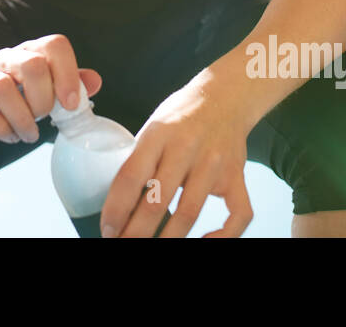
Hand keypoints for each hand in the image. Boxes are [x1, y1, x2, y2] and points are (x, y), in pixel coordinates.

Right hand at [0, 34, 101, 143]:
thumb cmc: (13, 89)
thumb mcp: (43, 83)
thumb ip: (70, 81)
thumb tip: (95, 82)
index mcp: (29, 52)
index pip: (53, 45)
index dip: (68, 73)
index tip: (71, 104)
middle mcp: (4, 59)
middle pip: (32, 65)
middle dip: (44, 99)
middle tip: (44, 117)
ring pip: (3, 88)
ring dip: (24, 119)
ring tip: (30, 135)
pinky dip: (1, 129)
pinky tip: (10, 135)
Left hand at [100, 78, 251, 237]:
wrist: (226, 95)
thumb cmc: (182, 114)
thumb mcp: (153, 125)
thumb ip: (141, 158)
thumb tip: (120, 202)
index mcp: (158, 134)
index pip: (130, 176)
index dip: (116, 209)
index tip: (107, 229)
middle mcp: (185, 147)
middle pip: (157, 201)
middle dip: (137, 232)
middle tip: (124, 245)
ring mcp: (214, 162)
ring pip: (189, 212)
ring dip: (169, 239)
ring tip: (151, 250)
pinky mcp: (237, 174)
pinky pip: (238, 213)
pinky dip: (223, 235)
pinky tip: (204, 241)